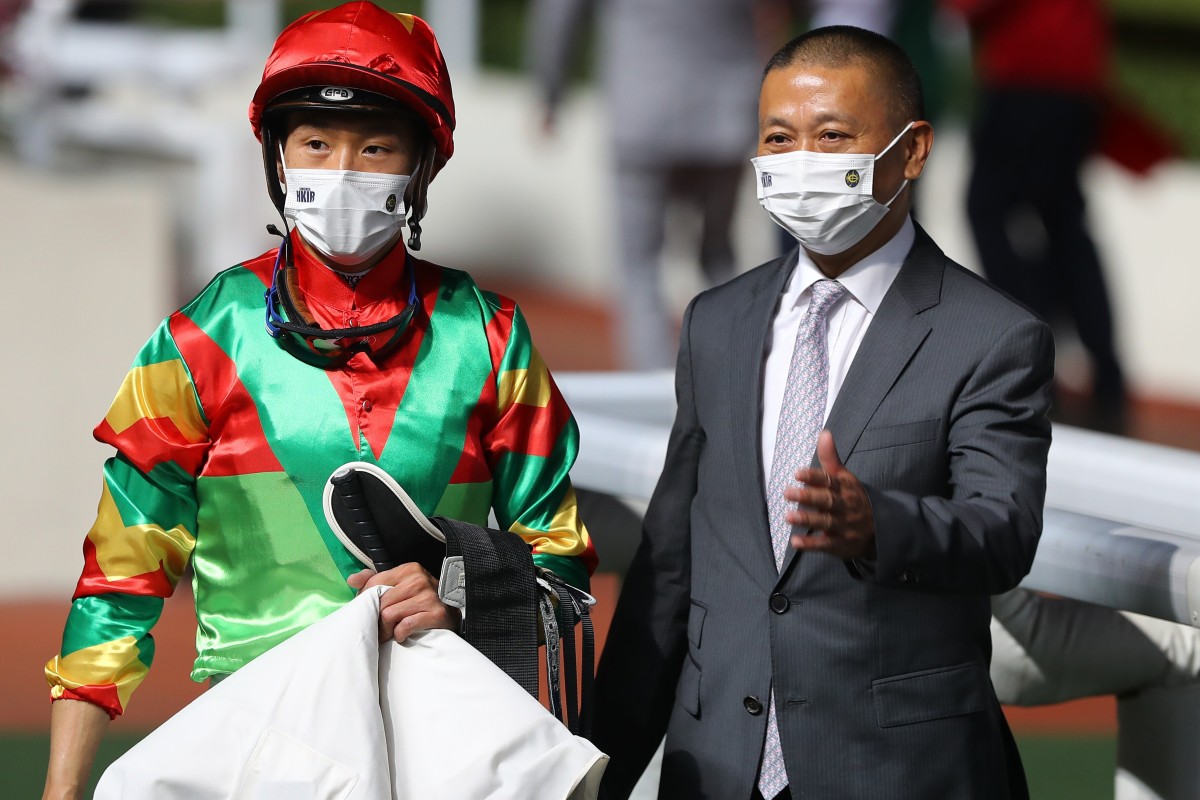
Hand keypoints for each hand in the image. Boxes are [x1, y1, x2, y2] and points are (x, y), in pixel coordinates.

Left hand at [348, 563, 460, 643]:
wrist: (453, 614)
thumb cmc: (421, 601)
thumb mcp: (400, 585)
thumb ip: (375, 580)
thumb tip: (352, 580)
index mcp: (409, 569)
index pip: (375, 583)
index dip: (367, 600)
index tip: (370, 611)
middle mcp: (419, 579)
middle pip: (381, 602)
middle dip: (377, 618)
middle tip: (379, 628)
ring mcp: (428, 596)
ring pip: (390, 615)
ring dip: (387, 629)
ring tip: (390, 633)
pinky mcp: (436, 614)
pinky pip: (405, 626)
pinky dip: (400, 633)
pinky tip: (403, 634)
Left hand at [784, 430, 875, 558]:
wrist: (879, 529)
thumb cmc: (853, 498)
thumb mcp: (845, 478)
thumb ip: (830, 458)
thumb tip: (824, 433)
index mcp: (844, 488)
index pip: (829, 481)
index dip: (814, 477)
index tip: (797, 473)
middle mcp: (845, 506)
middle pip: (827, 501)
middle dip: (807, 497)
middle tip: (787, 492)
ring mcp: (843, 526)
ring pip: (825, 522)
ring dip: (807, 519)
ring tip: (788, 517)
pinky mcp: (840, 544)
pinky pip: (825, 544)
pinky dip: (810, 544)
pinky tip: (795, 542)